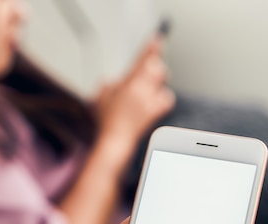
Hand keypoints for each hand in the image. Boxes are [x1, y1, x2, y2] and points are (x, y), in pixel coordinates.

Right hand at [94, 36, 174, 156]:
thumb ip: (109, 84)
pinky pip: (167, 98)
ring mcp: (149, 101)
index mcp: (127, 83)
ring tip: (147, 89)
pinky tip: (155, 101)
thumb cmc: (107, 120)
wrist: (115, 140)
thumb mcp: (101, 96)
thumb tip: (116, 82)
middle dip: (154, 66)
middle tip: (148, 71)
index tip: (157, 39)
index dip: (150, 48)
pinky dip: (163, 98)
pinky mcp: (155, 112)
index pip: (141, 59)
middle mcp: (141, 90)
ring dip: (157, 81)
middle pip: (156, 67)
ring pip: (162, 81)